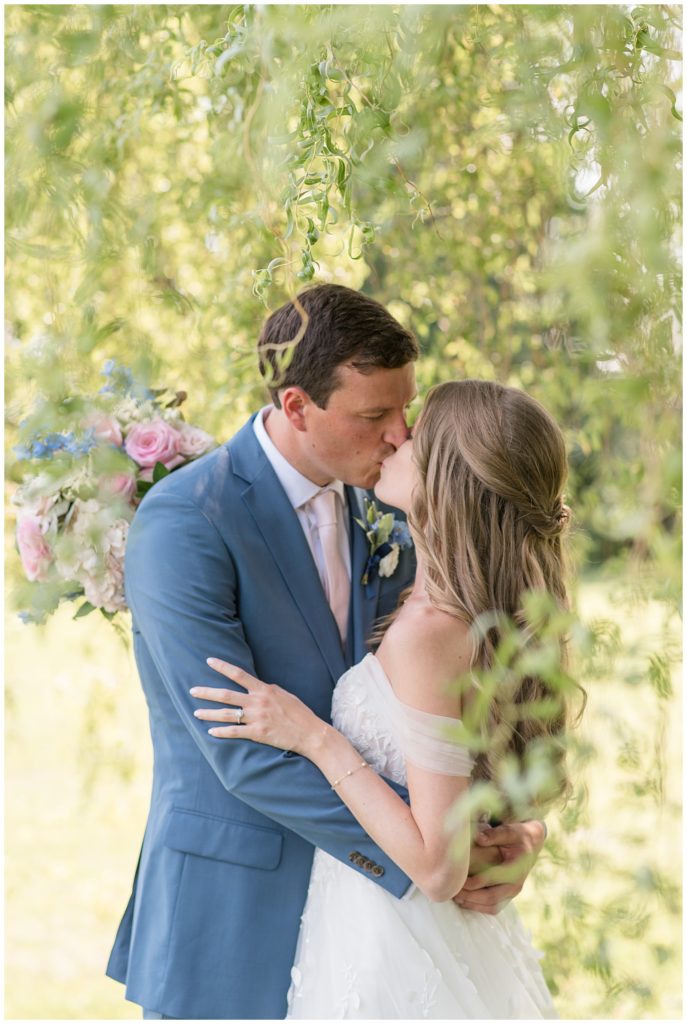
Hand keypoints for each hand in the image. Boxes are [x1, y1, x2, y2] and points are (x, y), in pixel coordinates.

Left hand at [190, 659, 325, 755]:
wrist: (310, 733)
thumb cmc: (299, 712)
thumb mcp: (284, 694)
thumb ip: (268, 690)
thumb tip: (256, 686)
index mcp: (264, 689)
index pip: (238, 674)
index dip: (222, 667)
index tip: (209, 661)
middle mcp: (258, 702)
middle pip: (226, 695)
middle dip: (207, 692)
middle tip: (192, 690)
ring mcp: (257, 718)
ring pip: (226, 714)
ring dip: (209, 713)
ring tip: (195, 712)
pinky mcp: (258, 733)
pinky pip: (234, 732)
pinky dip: (221, 732)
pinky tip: (210, 731)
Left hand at [453, 820, 546, 914]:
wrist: (531, 844)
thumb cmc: (518, 836)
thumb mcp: (510, 831)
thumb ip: (495, 834)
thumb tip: (478, 838)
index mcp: (516, 869)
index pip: (490, 879)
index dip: (472, 882)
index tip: (456, 879)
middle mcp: (516, 884)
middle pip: (491, 898)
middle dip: (469, 897)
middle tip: (451, 891)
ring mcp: (513, 892)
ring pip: (492, 907)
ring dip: (473, 905)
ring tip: (455, 897)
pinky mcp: (508, 895)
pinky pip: (493, 907)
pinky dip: (478, 907)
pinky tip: (464, 900)